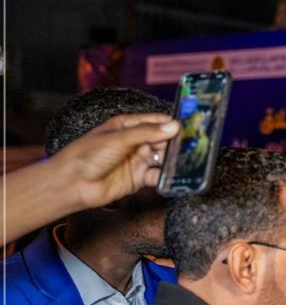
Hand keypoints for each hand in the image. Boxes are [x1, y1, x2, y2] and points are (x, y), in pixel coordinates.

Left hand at [58, 113, 179, 209]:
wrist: (73, 184)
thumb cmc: (87, 155)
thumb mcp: (119, 138)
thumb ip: (147, 133)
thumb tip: (173, 126)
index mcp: (128, 126)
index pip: (157, 121)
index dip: (173, 123)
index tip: (191, 126)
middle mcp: (135, 142)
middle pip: (163, 140)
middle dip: (177, 143)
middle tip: (194, 145)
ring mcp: (138, 161)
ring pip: (163, 158)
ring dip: (174, 160)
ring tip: (187, 161)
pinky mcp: (139, 179)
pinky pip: (158, 176)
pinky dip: (167, 177)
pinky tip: (174, 177)